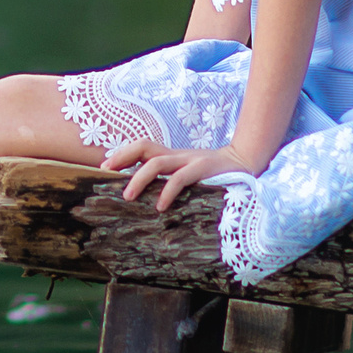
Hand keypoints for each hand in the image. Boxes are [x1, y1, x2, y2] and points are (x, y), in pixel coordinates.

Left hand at [100, 141, 260, 210]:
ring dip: (139, 178)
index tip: (104, 166)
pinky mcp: (204, 169)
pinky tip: (160, 206)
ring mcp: (190, 160)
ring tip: (127, 197)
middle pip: (144, 146)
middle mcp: (178, 155)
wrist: (248, 164)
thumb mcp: (189, 177)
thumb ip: (171, 182)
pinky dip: (167, 191)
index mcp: (172, 156)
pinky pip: (180, 178)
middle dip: (122, 156)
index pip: (142, 146)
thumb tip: (148, 201)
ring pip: (157, 162)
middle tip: (107, 173)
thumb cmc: (216, 176)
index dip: (121, 153)